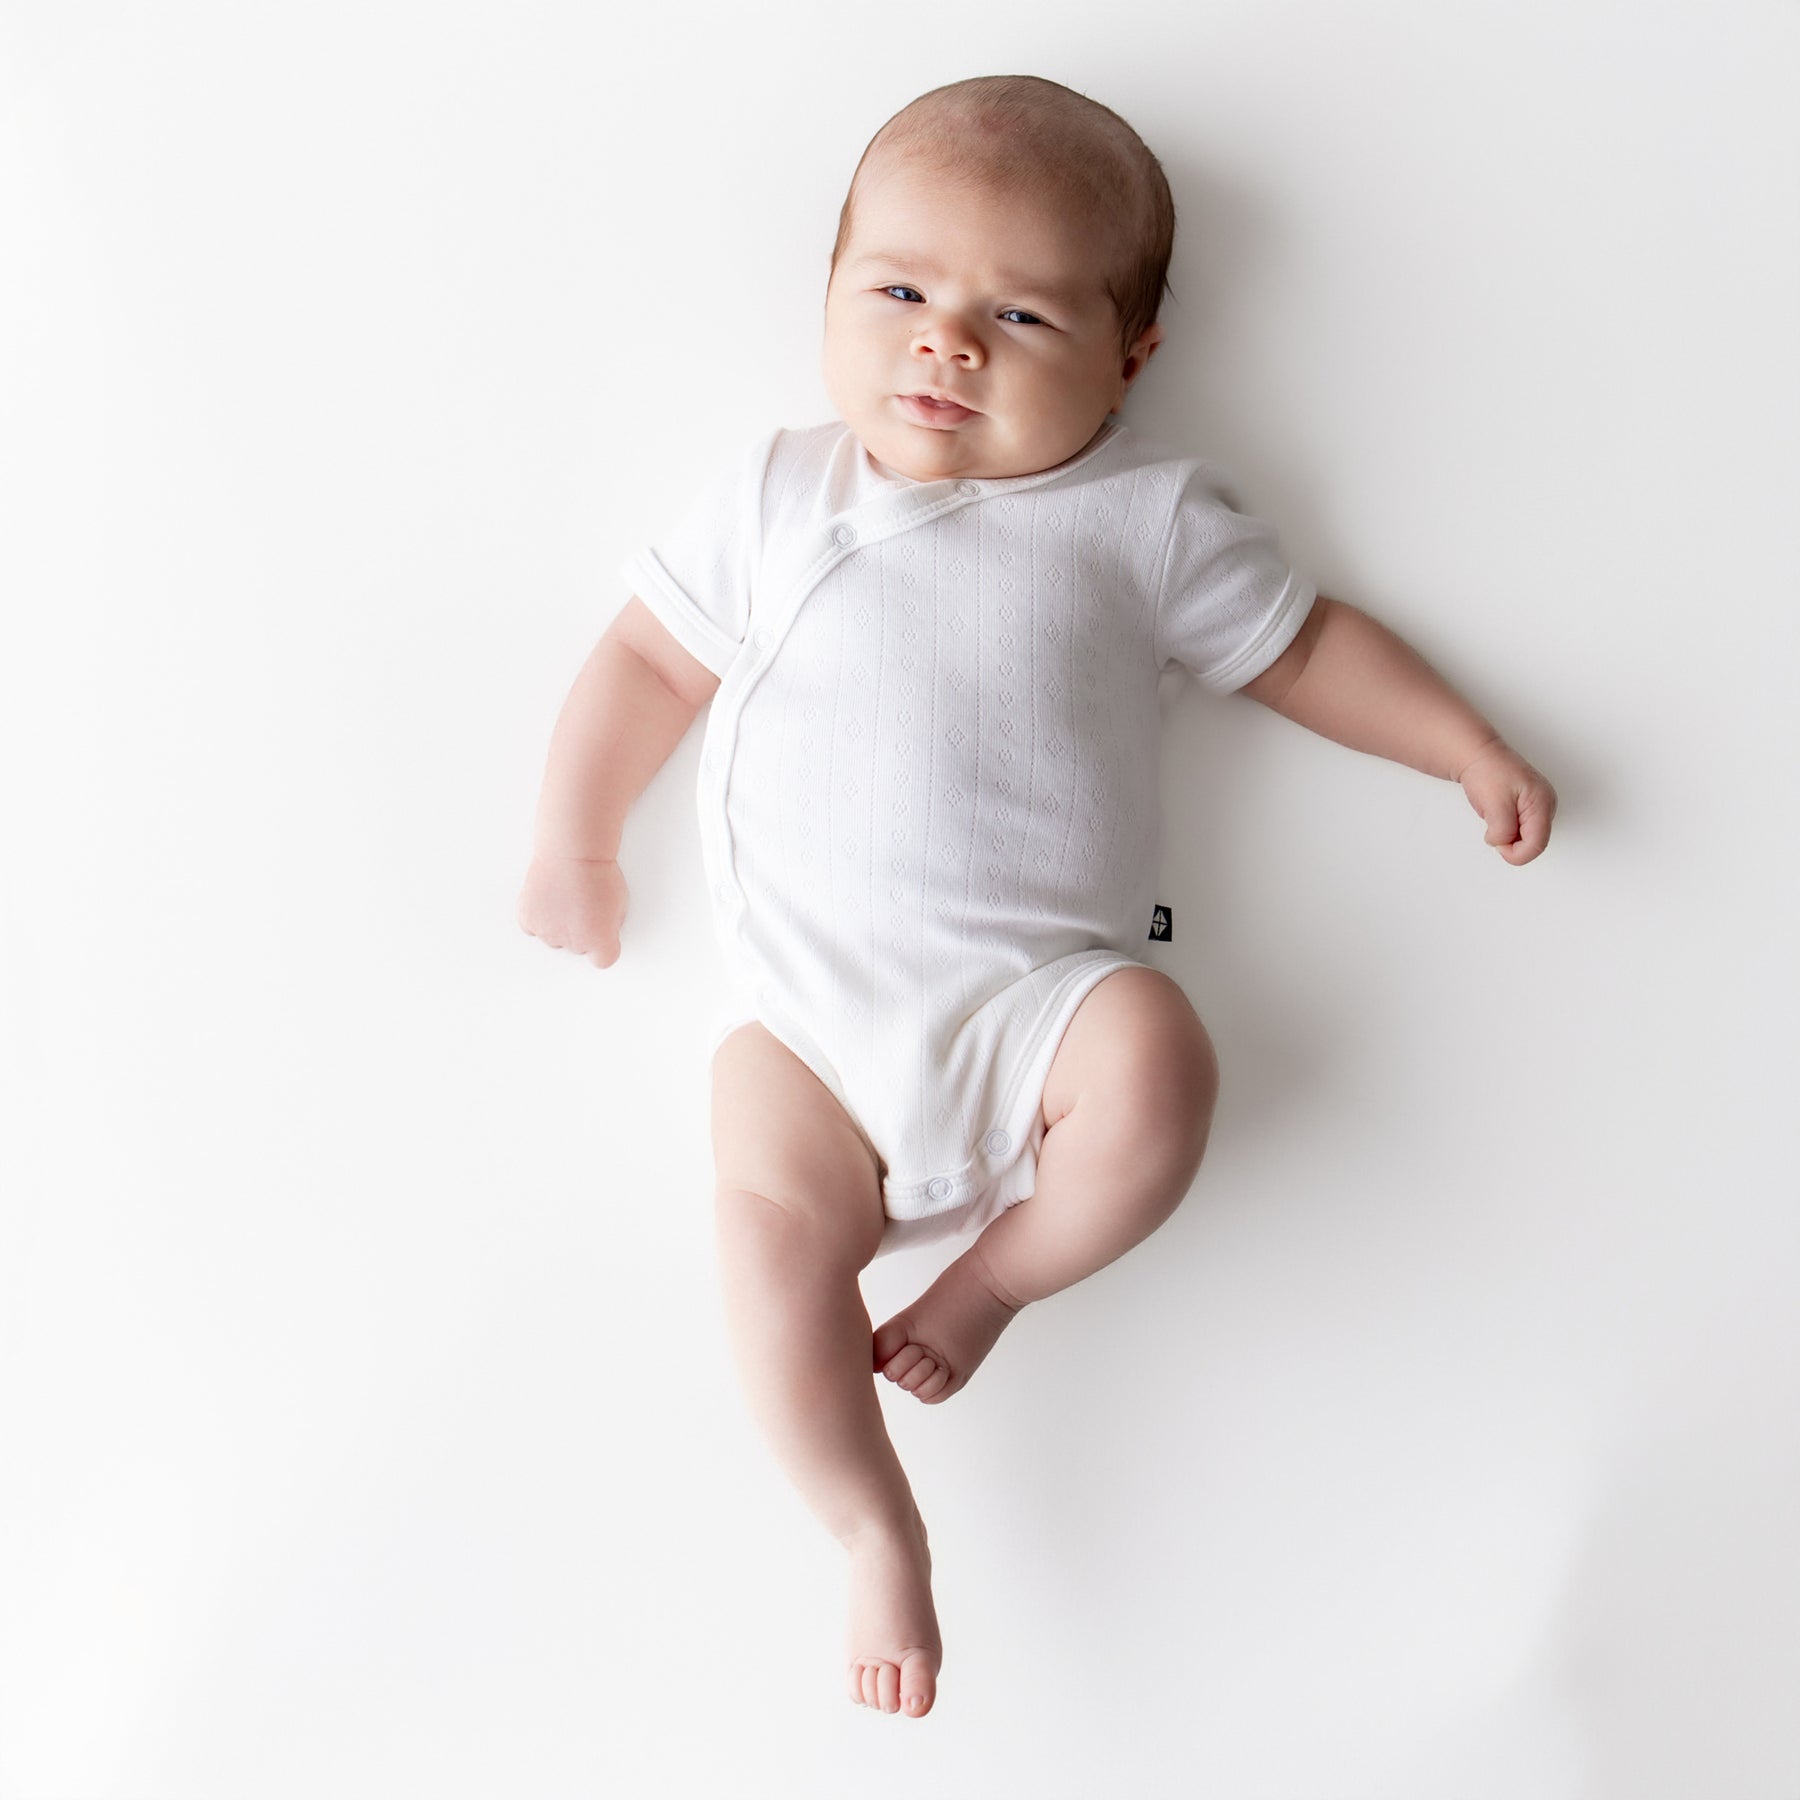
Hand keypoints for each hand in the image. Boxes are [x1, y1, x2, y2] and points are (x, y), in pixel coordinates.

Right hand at [516, 853, 628, 967]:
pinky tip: (548, 899)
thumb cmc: (598, 873)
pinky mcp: (528, 920)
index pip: (603, 959)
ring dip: (558, 924)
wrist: (572, 852)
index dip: (603, 944)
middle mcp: (574, 944)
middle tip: (582, 905)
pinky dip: (538, 917)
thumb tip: (600, 931)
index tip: (601, 931)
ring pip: (554, 938)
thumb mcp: (620, 902)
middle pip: (577, 947)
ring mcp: (548, 933)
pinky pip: (533, 928)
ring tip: (565, 897)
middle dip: (580, 930)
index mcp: (600, 942)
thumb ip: (610, 925)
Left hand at [1456, 739, 1556, 865]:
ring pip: (1527, 838)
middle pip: (1534, 843)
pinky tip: (1499, 816)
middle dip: (1511, 844)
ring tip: (1496, 816)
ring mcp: (1540, 805)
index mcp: (1542, 803)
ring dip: (1508, 835)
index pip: (1537, 845)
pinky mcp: (1530, 806)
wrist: (1478, 755)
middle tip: (1493, 826)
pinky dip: (1507, 829)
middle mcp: (1546, 805)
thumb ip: (1502, 830)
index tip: (1497, 844)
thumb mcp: (1493, 805)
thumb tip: (1504, 844)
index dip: (1515, 853)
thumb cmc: (1487, 772)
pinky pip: (1521, 829)